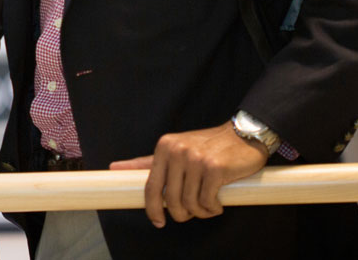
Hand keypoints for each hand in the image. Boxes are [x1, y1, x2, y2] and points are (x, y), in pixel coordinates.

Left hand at [109, 122, 267, 227]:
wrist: (243, 135)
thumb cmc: (207, 147)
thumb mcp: (174, 149)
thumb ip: (146, 162)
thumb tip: (114, 168)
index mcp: (164, 147)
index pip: (150, 186)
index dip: (152, 209)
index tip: (157, 221)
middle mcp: (177, 151)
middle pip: (170, 200)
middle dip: (181, 214)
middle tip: (191, 213)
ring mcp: (196, 159)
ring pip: (189, 203)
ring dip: (199, 212)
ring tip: (207, 207)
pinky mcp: (215, 168)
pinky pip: (207, 201)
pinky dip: (212, 209)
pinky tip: (217, 204)